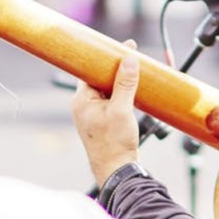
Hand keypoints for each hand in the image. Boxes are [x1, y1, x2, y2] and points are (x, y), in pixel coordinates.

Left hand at [71, 46, 141, 187]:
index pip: (91, 70)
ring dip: (120, 81)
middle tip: (132, 56)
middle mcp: (84, 106)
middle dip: (115, 67)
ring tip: (136, 71)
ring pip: (107, 89)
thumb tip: (129, 60)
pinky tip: (135, 90)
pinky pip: (112, 100)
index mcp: (82, 100)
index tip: (121, 47)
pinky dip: (122, 93)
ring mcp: (93, 114)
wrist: (117, 170)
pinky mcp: (104, 121)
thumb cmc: (114, 144)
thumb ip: (125, 84)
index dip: (106, 58)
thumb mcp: (122, 110)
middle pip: (99, 78)